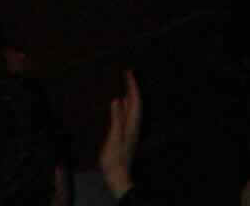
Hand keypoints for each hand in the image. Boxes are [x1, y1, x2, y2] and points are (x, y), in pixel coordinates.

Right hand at [98, 71, 142, 194]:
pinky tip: (119, 105)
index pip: (135, 101)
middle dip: (132, 88)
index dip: (133, 86)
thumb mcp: (114, 138)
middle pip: (135, 103)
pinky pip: (127, 114)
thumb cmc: (115, 158)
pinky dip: (124, 105)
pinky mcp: (125, 135)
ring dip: (129, 95)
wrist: (118, 177)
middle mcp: (133, 126)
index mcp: (132, 125)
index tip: (129, 73)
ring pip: (132, 109)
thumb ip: (116, 119)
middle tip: (127, 74)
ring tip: (124, 84)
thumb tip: (117, 99)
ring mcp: (130, 131)